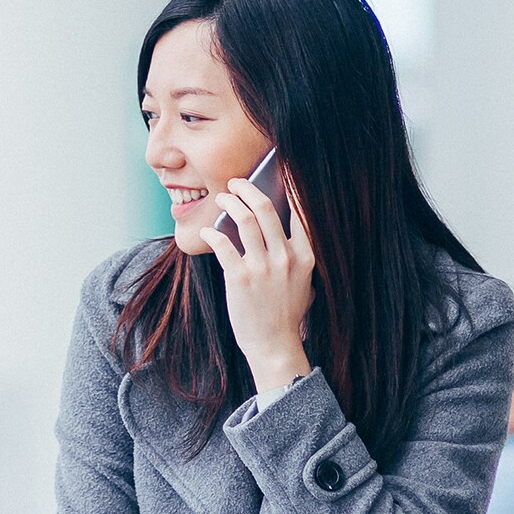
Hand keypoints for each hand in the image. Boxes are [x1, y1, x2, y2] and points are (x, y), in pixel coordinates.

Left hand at [200, 174, 314, 390]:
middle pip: (266, 207)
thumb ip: (294, 253)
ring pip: (244, 219)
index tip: (278, 168)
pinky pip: (223, 243)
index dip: (289, 185)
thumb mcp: (302, 280)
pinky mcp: (240, 278)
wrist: (274, 345)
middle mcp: (286, 257)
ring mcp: (263, 267)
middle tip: (235, 182)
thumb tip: (277, 221)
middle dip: (247, 188)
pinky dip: (212, 232)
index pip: (300, 210)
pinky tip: (207, 230)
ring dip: (229, 203)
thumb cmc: (286, 312)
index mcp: (305, 255)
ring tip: (221, 199)